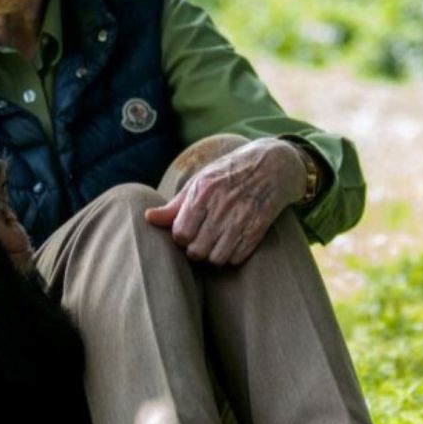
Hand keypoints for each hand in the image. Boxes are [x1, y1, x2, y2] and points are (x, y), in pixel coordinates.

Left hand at [144, 137, 307, 265]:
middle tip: (202, 240)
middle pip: (197, 250)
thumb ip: (175, 205)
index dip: (182, 237)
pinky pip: (238, 258)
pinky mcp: (259, 228)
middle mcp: (221, 205)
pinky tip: (234, 243)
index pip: (180, 233)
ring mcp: (242, 218)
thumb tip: (148, 218)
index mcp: (202, 192)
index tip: (188, 231)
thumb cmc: (229, 173)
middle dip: (196, 249)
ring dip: (214, 255)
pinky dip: (234, 256)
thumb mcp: (200, 181)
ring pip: (217, 258)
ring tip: (217, 243)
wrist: (274, 164)